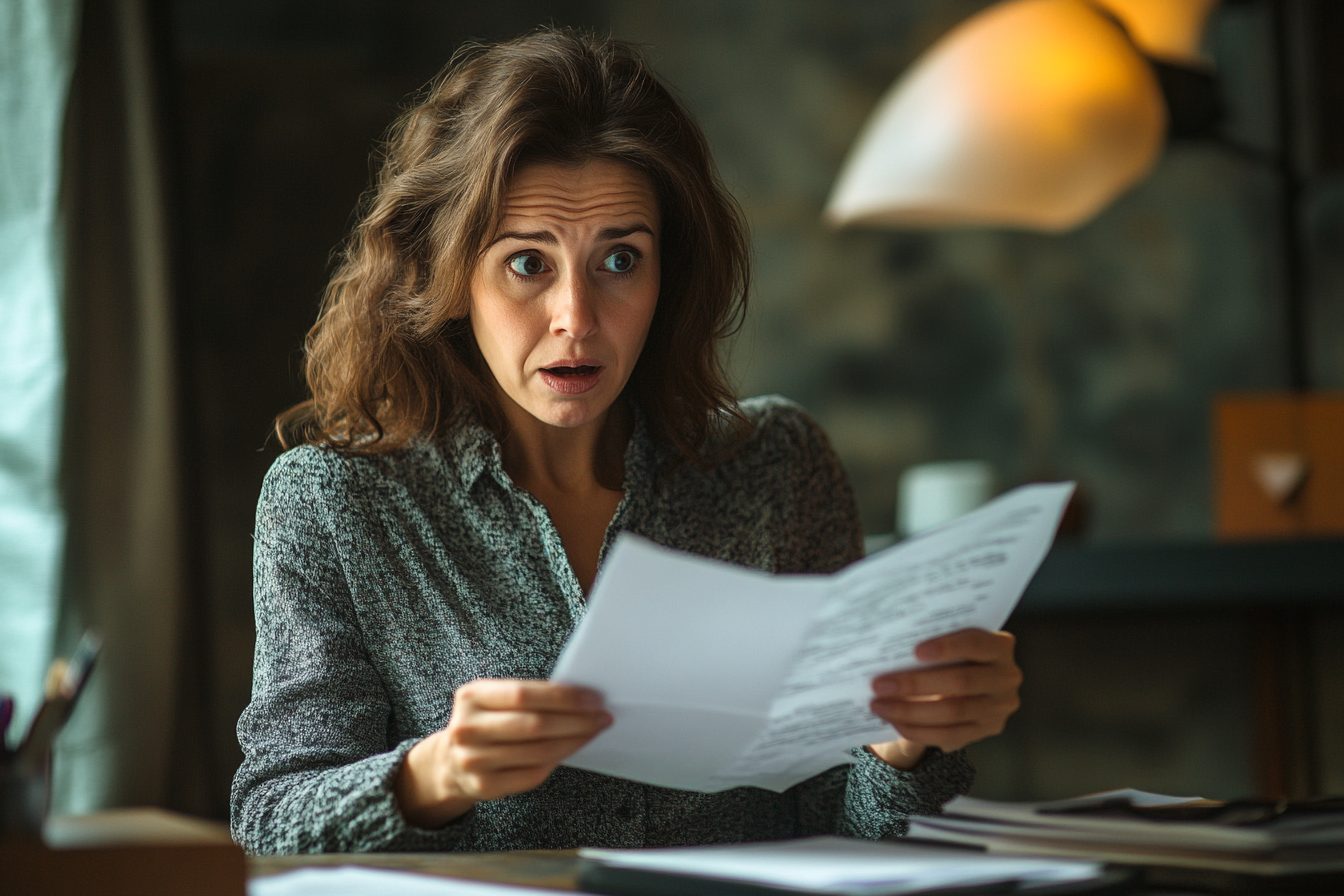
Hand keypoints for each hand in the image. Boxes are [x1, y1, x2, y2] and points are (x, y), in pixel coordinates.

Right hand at [394, 679, 611, 827]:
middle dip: (576, 720)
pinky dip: (558, 760)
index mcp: (471, 696)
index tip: (593, 698)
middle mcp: (467, 728)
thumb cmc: (485, 723)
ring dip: (574, 741)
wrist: (449, 762)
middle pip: (534, 724)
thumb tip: (580, 698)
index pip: (524, 694)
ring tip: (593, 731)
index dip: (563, 697)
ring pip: (538, 751)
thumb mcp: (493, 699)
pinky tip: (572, 749)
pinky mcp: (484, 786)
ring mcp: (473, 760)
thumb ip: (527, 696)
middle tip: (602, 716)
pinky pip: (533, 774)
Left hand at [865, 629, 1021, 769]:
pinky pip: (951, 735)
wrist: (966, 685)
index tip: (915, 651)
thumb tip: (890, 650)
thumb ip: (931, 645)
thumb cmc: (949, 656)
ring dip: (911, 712)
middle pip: (961, 682)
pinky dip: (920, 730)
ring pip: (953, 712)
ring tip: (880, 706)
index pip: (975, 643)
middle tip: (880, 685)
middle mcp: (1006, 676)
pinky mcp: (988, 729)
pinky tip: (896, 723)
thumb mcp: (948, 643)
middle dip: (916, 684)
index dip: (947, 647)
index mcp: (999, 646)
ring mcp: (1000, 707)